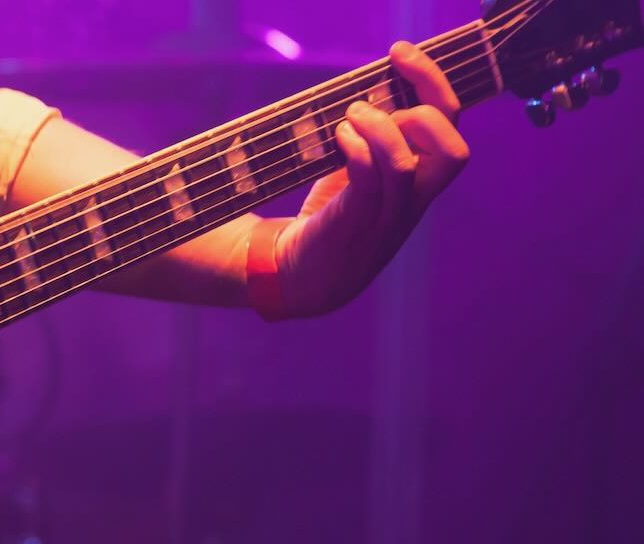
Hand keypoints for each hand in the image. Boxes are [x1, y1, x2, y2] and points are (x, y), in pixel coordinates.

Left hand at [274, 41, 470, 315]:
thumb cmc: (331, 218)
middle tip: (381, 86)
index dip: (434, 84)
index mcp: (421, 181)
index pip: (452, 128)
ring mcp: (386, 216)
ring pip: (408, 165)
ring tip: (351, 113)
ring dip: (381, 127)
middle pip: (454, 149)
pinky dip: (357, 150)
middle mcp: (413, 199)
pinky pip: (370, 183)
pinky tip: (338, 137)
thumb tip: (365, 93)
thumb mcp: (360, 174)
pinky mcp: (354, 225)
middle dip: (426, 104)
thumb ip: (372, 141)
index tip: (400, 52)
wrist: (302, 277)